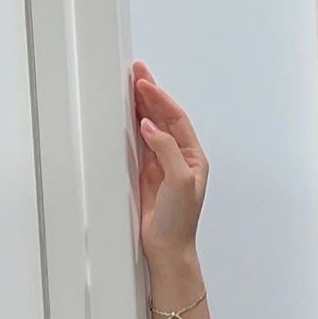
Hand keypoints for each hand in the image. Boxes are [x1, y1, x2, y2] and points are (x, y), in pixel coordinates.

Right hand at [132, 60, 208, 265]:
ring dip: (140, 106)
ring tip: (129, 85)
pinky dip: (131, 126)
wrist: (166, 246)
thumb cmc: (179, 220)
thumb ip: (166, 150)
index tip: (145, 83)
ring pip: (150, 127)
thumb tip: (150, 126)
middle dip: (150, 94)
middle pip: (163, 117)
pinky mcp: (146, 173)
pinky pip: (138, 142)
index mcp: (192, 157)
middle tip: (136, 72)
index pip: (176, 119)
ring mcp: (161, 164)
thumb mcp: (179, 181)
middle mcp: (178, 157)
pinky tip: (125, 114)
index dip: (160, 99)